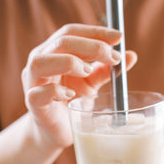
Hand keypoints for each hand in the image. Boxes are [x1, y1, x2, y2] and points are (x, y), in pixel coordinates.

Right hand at [22, 23, 136, 149]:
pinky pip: (38, 93)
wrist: (57, 131)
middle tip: (114, 58)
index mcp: (53, 51)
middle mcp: (40, 61)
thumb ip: (107, 69)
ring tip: (88, 72)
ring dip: (69, 62)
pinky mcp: (33, 104)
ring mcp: (32, 82)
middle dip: (91, 46)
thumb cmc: (71, 102)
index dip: (95, 32)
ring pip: (40, 62)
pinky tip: (71, 95)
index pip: (71, 32)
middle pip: (61, 42)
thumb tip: (131, 55)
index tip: (119, 37)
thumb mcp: (92, 83)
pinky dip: (56, 92)